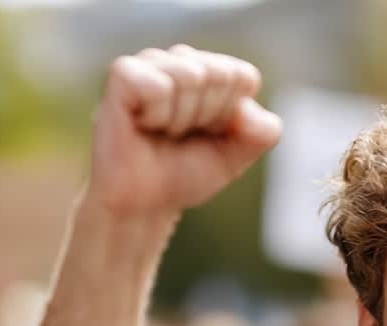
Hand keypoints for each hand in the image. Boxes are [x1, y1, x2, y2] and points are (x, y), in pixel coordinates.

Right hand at [88, 45, 282, 217]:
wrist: (144, 205)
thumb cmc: (186, 173)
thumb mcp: (238, 156)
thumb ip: (263, 133)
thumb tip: (247, 110)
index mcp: (213, 71)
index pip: (244, 77)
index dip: (231, 116)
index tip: (208, 134)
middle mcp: (182, 60)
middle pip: (220, 74)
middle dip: (207, 116)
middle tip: (181, 136)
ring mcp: (151, 63)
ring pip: (191, 76)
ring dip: (180, 119)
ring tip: (161, 132)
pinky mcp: (122, 73)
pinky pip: (158, 86)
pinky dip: (156, 116)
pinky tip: (141, 125)